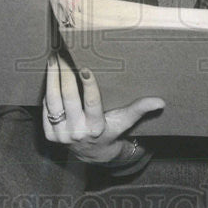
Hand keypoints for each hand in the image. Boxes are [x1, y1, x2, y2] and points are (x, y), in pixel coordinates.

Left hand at [42, 55, 163, 163]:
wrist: (91, 153)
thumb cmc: (110, 130)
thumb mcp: (125, 121)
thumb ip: (139, 109)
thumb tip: (161, 102)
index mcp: (97, 127)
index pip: (92, 103)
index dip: (88, 85)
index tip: (85, 67)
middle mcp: (77, 132)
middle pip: (68, 98)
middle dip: (65, 74)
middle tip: (63, 54)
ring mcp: (61, 135)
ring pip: (53, 102)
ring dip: (52, 79)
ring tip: (53, 60)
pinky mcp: (50, 135)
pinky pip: (46, 110)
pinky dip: (47, 93)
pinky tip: (50, 77)